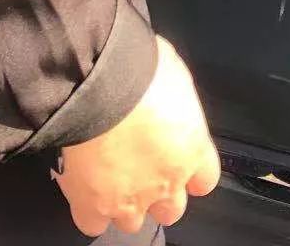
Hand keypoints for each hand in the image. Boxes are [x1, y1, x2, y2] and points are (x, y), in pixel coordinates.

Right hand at [53, 35, 220, 236]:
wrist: (94, 80)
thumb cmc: (137, 67)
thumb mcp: (174, 75)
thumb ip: (176, 104)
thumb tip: (169, 99)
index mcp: (192, 148)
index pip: (205, 179)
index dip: (191, 173)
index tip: (179, 161)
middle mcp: (166, 181)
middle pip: (171, 209)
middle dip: (159, 193)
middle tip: (141, 169)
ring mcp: (130, 198)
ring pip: (133, 221)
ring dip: (125, 202)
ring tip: (110, 177)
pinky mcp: (93, 205)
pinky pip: (93, 223)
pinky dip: (89, 210)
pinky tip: (84, 188)